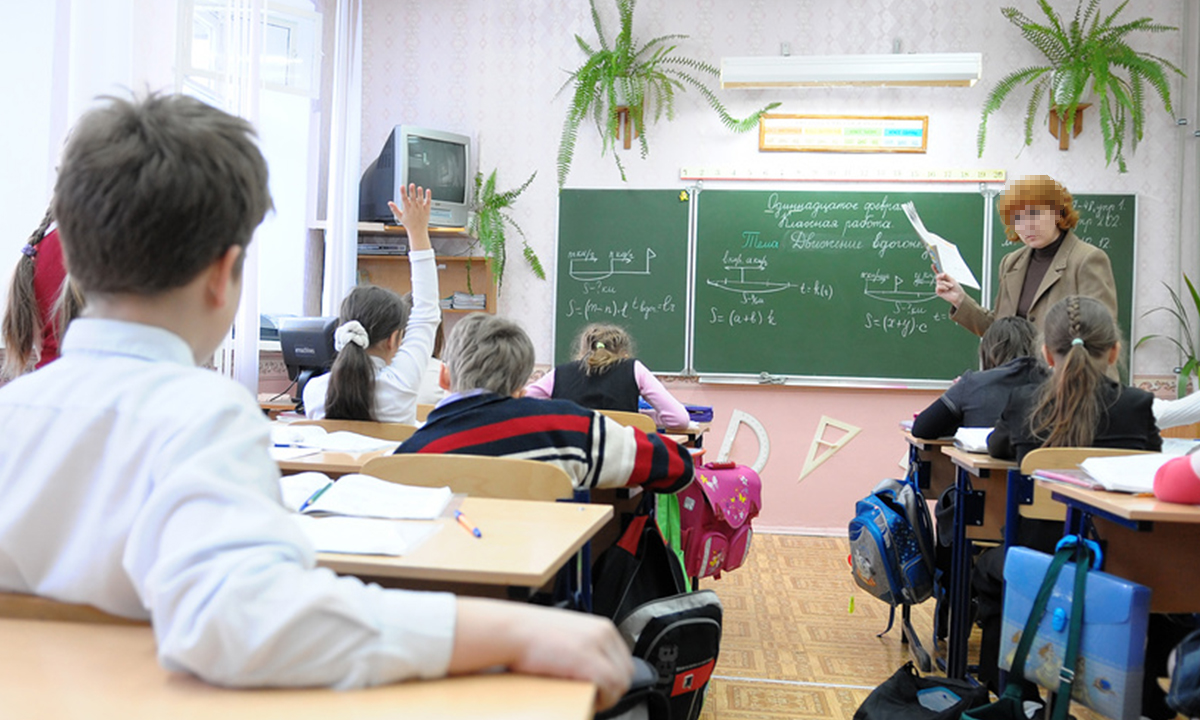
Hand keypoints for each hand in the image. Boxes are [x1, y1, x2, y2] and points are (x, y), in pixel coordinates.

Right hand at [388, 184, 431, 250]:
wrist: (418, 231)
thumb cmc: (409, 224)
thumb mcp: (400, 217)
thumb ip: (394, 209)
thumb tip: (389, 203)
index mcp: (407, 209)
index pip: (404, 199)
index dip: (402, 192)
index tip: (402, 186)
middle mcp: (414, 209)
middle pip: (413, 199)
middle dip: (412, 191)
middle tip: (411, 184)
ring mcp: (421, 209)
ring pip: (420, 200)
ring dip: (420, 194)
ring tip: (419, 187)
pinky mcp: (427, 210)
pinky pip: (428, 203)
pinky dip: (428, 197)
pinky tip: (428, 191)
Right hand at [450, 599, 632, 711]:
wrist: (511, 632)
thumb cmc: (528, 634)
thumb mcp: (565, 635)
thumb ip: (582, 647)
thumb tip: (585, 666)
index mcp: (601, 627)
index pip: (623, 659)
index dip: (614, 677)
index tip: (602, 687)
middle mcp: (604, 634)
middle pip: (626, 671)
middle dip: (613, 688)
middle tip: (596, 696)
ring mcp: (598, 647)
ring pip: (621, 683)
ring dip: (608, 696)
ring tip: (590, 699)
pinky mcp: (591, 663)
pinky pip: (610, 690)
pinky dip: (603, 700)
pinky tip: (589, 700)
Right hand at [934, 270, 964, 307]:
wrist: (958, 296)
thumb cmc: (956, 288)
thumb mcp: (952, 279)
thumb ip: (946, 276)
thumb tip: (942, 273)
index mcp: (944, 278)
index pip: (938, 272)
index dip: (935, 268)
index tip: (933, 264)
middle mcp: (941, 282)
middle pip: (938, 276)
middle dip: (941, 276)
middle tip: (944, 276)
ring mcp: (939, 286)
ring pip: (939, 282)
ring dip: (946, 284)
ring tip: (950, 286)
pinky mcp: (938, 291)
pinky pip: (939, 287)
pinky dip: (944, 287)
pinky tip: (947, 289)